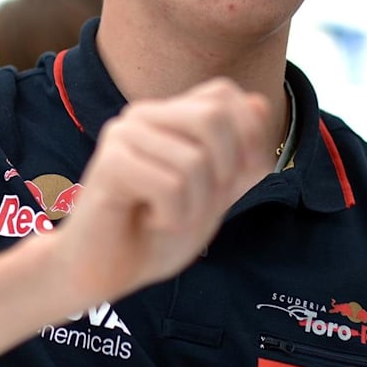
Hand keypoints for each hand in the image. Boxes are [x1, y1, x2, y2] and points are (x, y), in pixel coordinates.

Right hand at [45, 78, 272, 305]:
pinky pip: (170, 186)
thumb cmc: (155, 233)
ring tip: (167, 215)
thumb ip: (241, 156)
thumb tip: (260, 103)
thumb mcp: (215, 194)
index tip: (229, 182)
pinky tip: (149, 220)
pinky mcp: (110, 163)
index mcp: (168, 114)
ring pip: (195, 160)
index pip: (225, 96)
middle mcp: (144, 115)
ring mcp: (124, 135)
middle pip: (214, 117)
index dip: (248, 138)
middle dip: (223, 173)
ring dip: (194, 206)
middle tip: (195, 202)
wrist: (106, 271)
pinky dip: (172, 216)